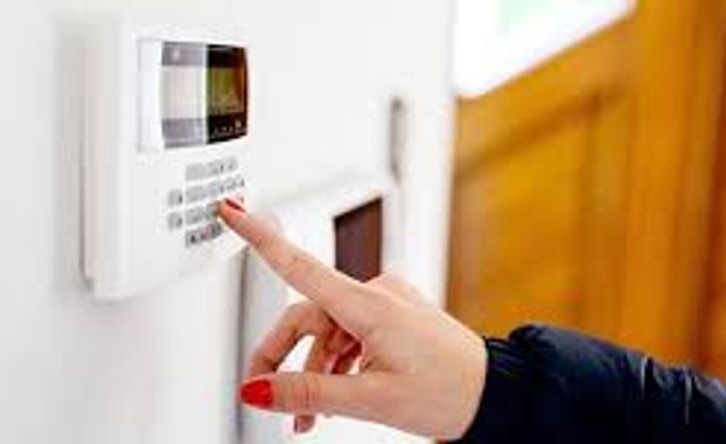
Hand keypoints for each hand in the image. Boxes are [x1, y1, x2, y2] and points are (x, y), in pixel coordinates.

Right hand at [218, 198, 487, 439]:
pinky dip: (337, 366)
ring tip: (307, 418)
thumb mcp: (370, 399)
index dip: (259, 236)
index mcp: (369, 304)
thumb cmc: (449, 392)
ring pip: (329, 332)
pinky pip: (352, 336)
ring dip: (312, 372)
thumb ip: (309, 392)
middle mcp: (377, 295)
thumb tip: (259, 389)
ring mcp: (389, 306)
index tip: (232, 211)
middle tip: (266, 396)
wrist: (494, 395)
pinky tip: (333, 400)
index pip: (299, 264)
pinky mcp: (397, 319)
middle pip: (306, 316)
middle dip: (282, 357)